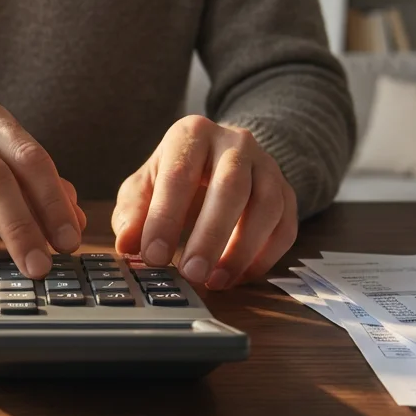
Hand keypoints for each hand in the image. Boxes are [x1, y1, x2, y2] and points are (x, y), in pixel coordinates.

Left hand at [112, 116, 297, 289]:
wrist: (218, 159)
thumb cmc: (175, 175)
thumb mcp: (144, 186)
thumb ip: (132, 213)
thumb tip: (128, 244)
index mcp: (192, 135)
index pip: (179, 175)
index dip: (165, 219)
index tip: (154, 256)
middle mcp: (235, 143)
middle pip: (230, 188)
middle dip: (210, 236)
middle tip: (192, 274)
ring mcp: (267, 166)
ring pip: (266, 207)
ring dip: (242, 250)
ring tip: (215, 281)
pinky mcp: (287, 192)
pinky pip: (285, 226)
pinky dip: (266, 257)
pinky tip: (239, 276)